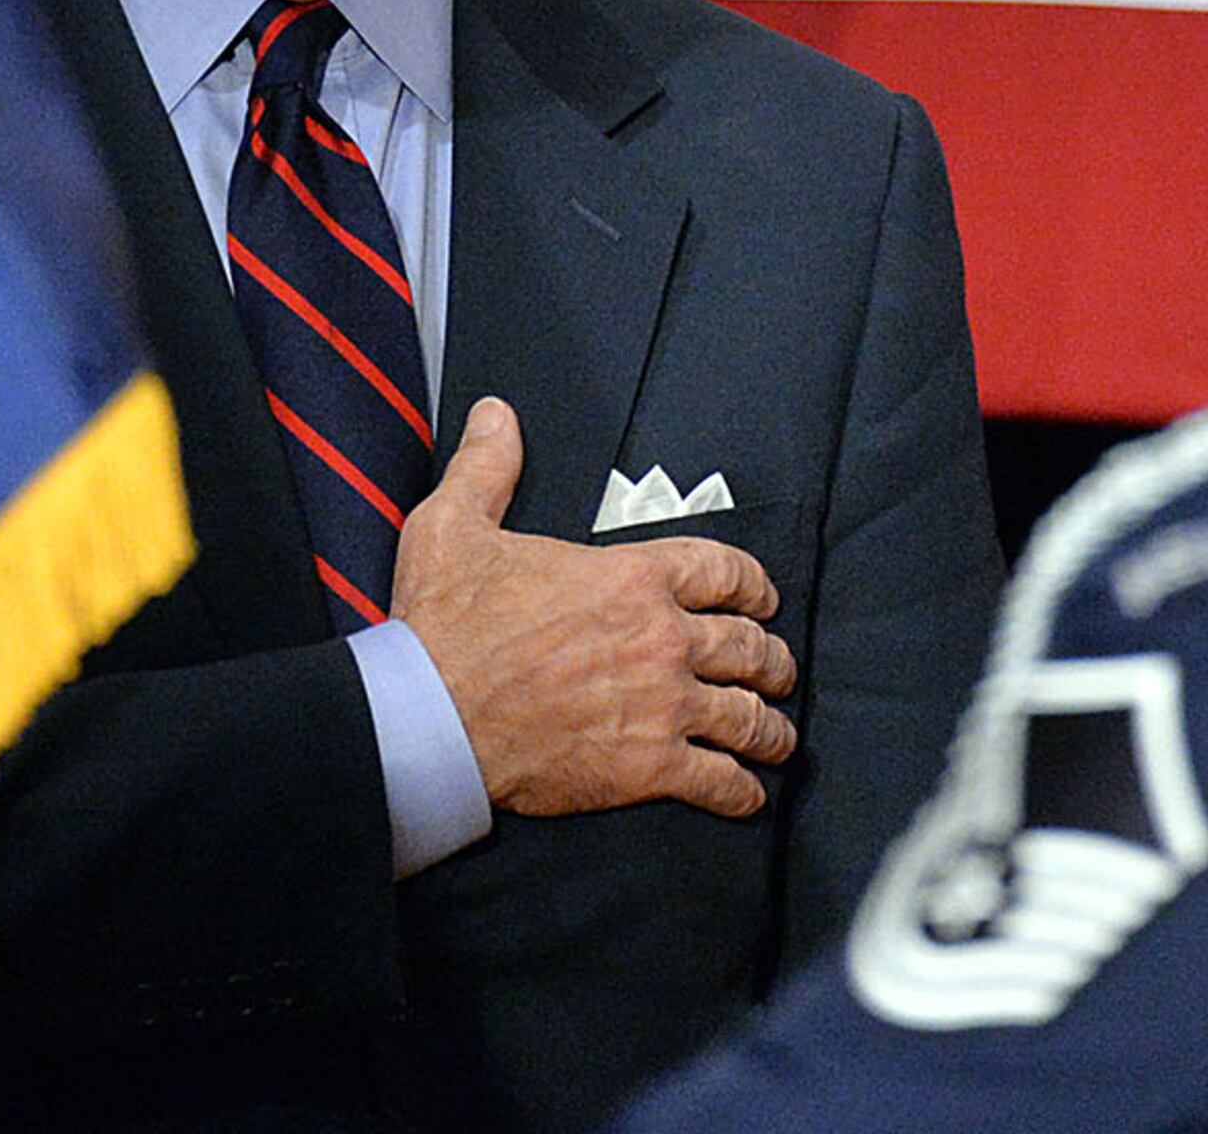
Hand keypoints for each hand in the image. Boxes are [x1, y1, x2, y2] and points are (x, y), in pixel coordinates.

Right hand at [392, 396, 797, 819]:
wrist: (430, 718)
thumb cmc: (443, 624)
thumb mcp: (455, 525)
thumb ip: (488, 467)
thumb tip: (497, 414)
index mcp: (630, 577)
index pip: (722, 570)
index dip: (753, 584)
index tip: (763, 599)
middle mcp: (662, 638)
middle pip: (748, 646)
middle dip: (770, 658)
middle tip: (776, 667)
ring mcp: (662, 706)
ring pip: (747, 716)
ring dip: (770, 725)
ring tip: (777, 734)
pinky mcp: (649, 767)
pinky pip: (719, 781)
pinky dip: (742, 791)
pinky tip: (749, 794)